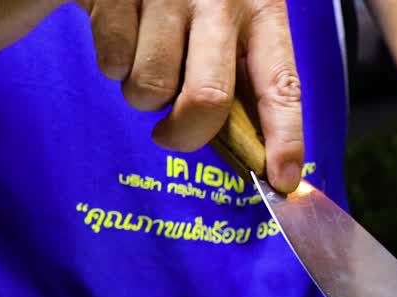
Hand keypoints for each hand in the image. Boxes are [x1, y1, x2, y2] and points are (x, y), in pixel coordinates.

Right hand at [75, 0, 303, 191]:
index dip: (285, 139)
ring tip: (150, 62)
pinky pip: (112, 63)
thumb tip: (254, 155)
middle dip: (186, 134)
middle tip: (173, 135)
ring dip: (145, 96)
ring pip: (150, 88)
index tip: (281, 180)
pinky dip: (114, 65)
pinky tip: (124, 35)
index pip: (282, 86)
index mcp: (262, 10)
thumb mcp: (236, 20)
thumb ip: (244, 76)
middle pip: (207, 100)